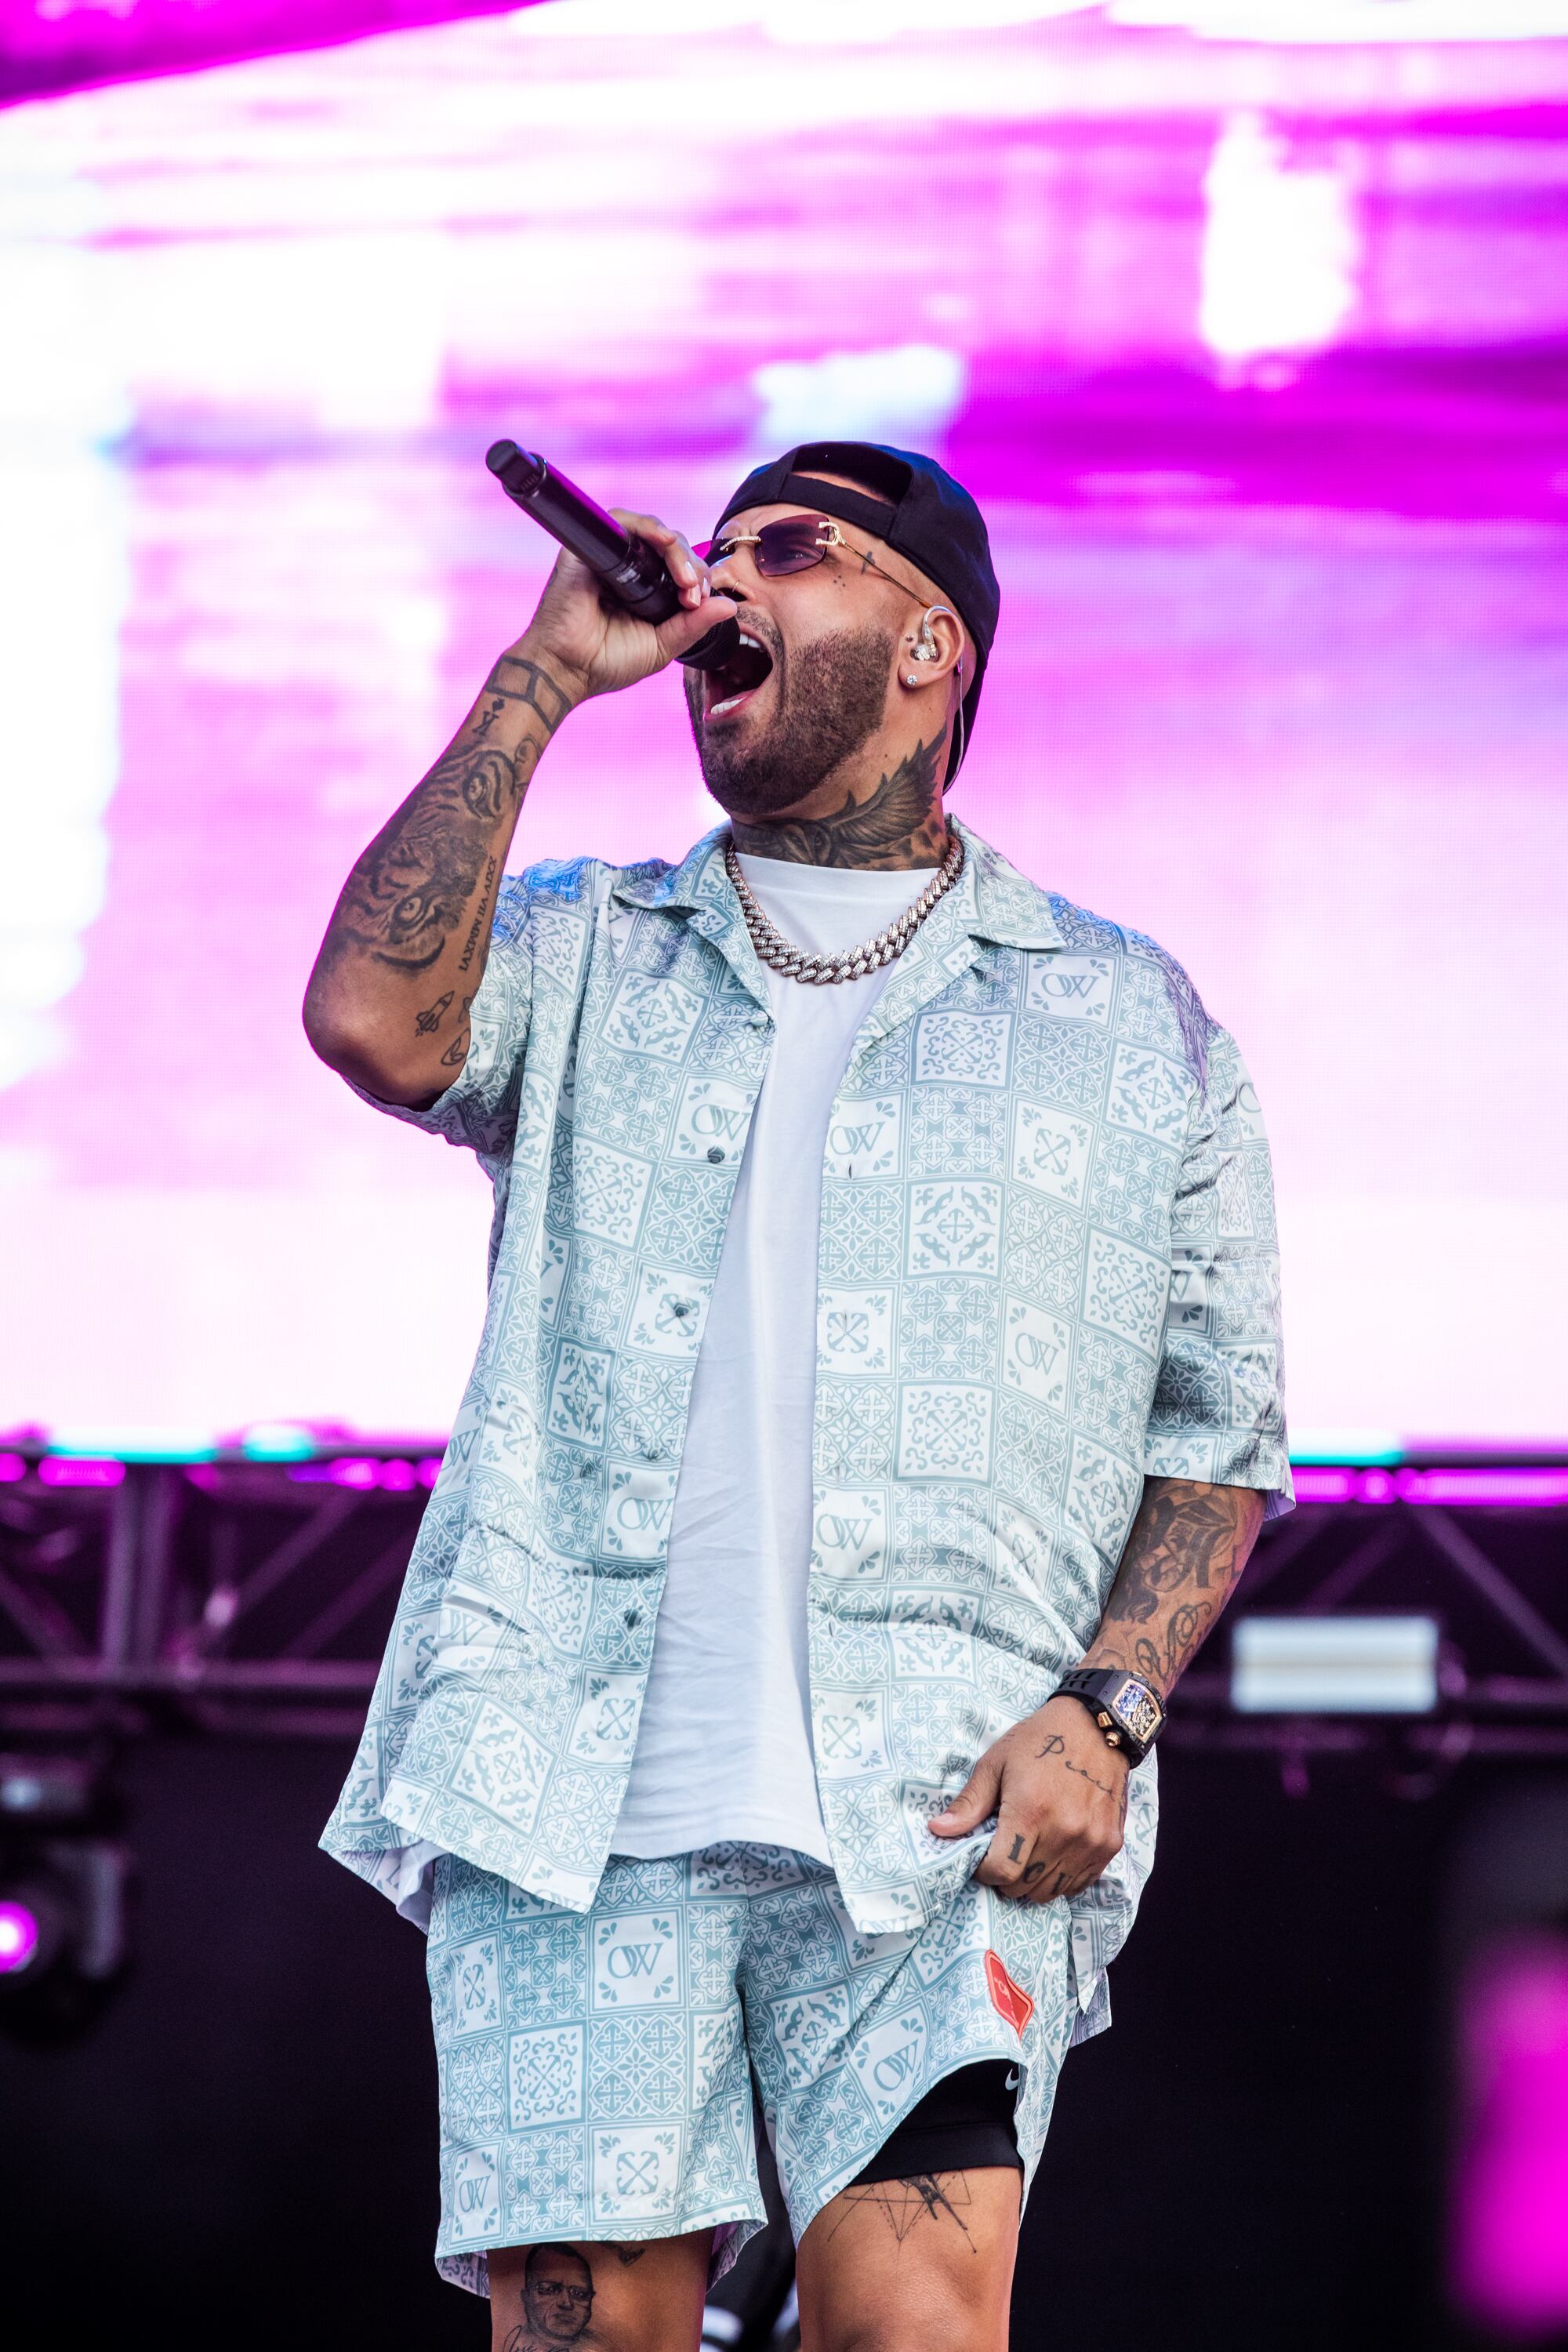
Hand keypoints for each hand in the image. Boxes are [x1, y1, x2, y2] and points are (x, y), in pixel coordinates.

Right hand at [510, 509, 722, 706]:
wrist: (566, 669)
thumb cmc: (607, 662)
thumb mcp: (663, 646)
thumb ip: (694, 625)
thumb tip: (730, 606)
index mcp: (647, 591)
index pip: (682, 568)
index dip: (698, 578)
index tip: (699, 603)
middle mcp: (630, 569)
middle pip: (672, 547)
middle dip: (692, 567)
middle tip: (693, 594)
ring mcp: (610, 556)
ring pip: (654, 532)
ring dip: (677, 550)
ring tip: (684, 580)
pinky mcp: (591, 547)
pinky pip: (623, 520)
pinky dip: (648, 526)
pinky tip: (666, 541)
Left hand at [928, 1694, 1129, 1903]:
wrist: (1096, 1726)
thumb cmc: (1040, 1740)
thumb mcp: (996, 1763)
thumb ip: (969, 1802)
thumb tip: (936, 1830)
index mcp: (1031, 1811)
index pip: (1002, 1871)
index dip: (984, 1871)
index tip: (981, 1858)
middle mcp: (1064, 1832)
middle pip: (1024, 1886)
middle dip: (1006, 1877)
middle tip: (1003, 1853)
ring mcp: (1091, 1841)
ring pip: (1051, 1891)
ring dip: (1032, 1881)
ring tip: (1027, 1854)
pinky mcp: (1110, 1845)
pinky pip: (1079, 1884)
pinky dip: (1061, 1878)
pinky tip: (1053, 1854)